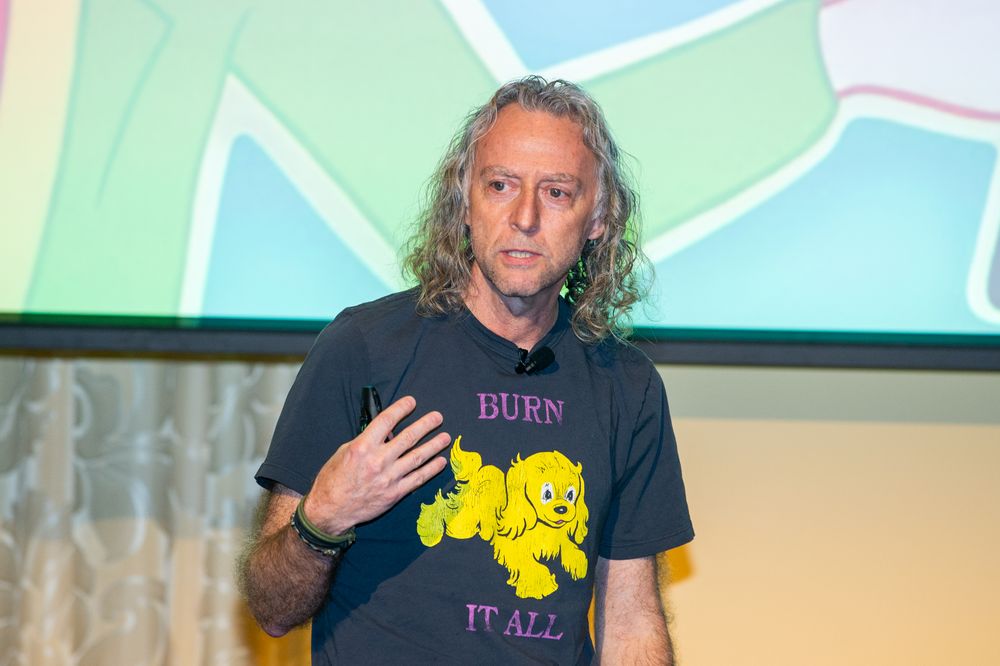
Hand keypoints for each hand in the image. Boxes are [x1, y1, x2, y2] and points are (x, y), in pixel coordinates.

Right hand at [302, 396, 449, 534]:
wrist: (331, 510)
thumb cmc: (334, 480)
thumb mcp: (344, 452)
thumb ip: (367, 441)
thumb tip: (387, 433)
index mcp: (362, 447)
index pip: (386, 421)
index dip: (401, 409)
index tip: (412, 402)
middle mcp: (378, 461)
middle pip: (408, 437)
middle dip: (425, 425)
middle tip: (437, 417)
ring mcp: (388, 478)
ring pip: (417, 457)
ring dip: (434, 445)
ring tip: (445, 437)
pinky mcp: (395, 493)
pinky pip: (418, 478)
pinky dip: (431, 469)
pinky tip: (440, 461)